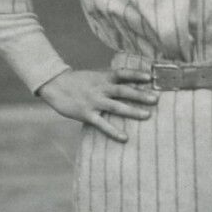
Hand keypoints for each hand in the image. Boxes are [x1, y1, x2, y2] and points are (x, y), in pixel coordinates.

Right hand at [38, 67, 158, 141]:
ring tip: (147, 116)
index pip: (123, 73)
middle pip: (123, 91)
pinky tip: (125, 138)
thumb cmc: (78, 81)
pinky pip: (102, 124)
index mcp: (103, 77)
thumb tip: (131, 84)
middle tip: (156, 99)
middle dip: (140, 95)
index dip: (137, 74)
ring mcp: (94, 101)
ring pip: (116, 107)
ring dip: (132, 111)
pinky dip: (114, 131)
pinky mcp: (86, 114)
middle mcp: (100, 88)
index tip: (151, 76)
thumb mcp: (95, 76)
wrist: (54, 85)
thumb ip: (110, 80)